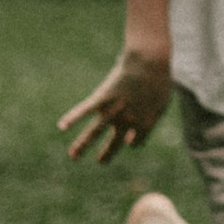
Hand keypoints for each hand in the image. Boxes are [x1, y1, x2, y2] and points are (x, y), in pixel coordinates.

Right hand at [58, 47, 172, 165]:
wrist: (150, 62)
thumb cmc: (158, 79)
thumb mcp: (162, 100)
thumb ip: (153, 115)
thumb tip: (143, 121)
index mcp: (144, 124)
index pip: (136, 142)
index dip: (132, 141)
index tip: (128, 138)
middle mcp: (126, 121)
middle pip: (114, 143)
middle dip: (106, 154)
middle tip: (101, 161)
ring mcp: (113, 110)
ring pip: (95, 132)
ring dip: (82, 145)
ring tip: (73, 156)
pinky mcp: (103, 97)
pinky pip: (85, 109)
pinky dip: (73, 117)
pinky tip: (61, 126)